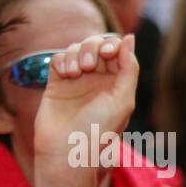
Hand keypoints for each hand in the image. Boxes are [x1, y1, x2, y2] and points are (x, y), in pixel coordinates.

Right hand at [34, 33, 136, 162]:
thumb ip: (129, 68)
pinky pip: (59, 58)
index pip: (117, 52)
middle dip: (93, 47)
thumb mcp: (123, 99)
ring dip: (77, 53)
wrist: (65, 149)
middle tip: (90, 65)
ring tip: (76, 73)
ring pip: (77, 49)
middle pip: (96, 46)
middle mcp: (98, 81)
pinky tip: (65, 74)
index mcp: (117, 84)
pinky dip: (63, 59)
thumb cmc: (99, 129)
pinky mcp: (56, 83)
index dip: (112, 45)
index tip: (108, 53)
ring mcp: (76, 81)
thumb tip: (129, 38)